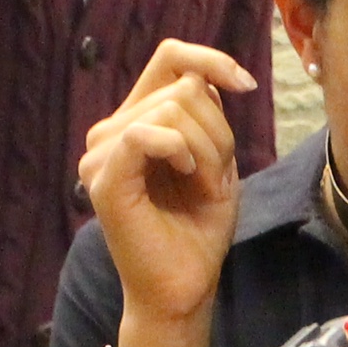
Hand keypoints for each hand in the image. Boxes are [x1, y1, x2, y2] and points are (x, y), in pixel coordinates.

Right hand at [81, 41, 253, 332]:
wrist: (184, 288)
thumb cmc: (197, 231)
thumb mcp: (215, 160)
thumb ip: (206, 116)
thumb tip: (209, 78)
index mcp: (136, 121)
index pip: (169, 58)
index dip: (211, 60)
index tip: (246, 85)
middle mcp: (111, 131)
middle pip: (183, 88)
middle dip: (218, 132)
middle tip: (216, 179)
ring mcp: (101, 154)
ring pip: (173, 109)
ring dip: (207, 150)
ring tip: (204, 189)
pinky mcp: (103, 179)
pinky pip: (144, 134)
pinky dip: (181, 152)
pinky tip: (188, 178)